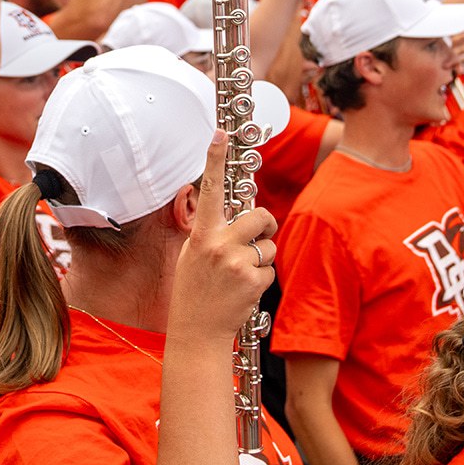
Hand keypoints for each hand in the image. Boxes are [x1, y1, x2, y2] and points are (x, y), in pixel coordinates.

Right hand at [168, 132, 277, 342]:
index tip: (219, 133)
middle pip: (260, 215)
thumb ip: (213, 232)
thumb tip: (238, 213)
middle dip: (265, 225)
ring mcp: (237, 263)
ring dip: (262, 258)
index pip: (209, 190)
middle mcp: (219, 245)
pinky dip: (262, 279)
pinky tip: (243, 290)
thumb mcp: (193, 255)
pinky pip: (270, 269)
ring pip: (269, 245)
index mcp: (202, 234)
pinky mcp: (253, 281)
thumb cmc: (195, 290)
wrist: (197, 331)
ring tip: (240, 275)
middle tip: (257, 237)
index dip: (214, 159)